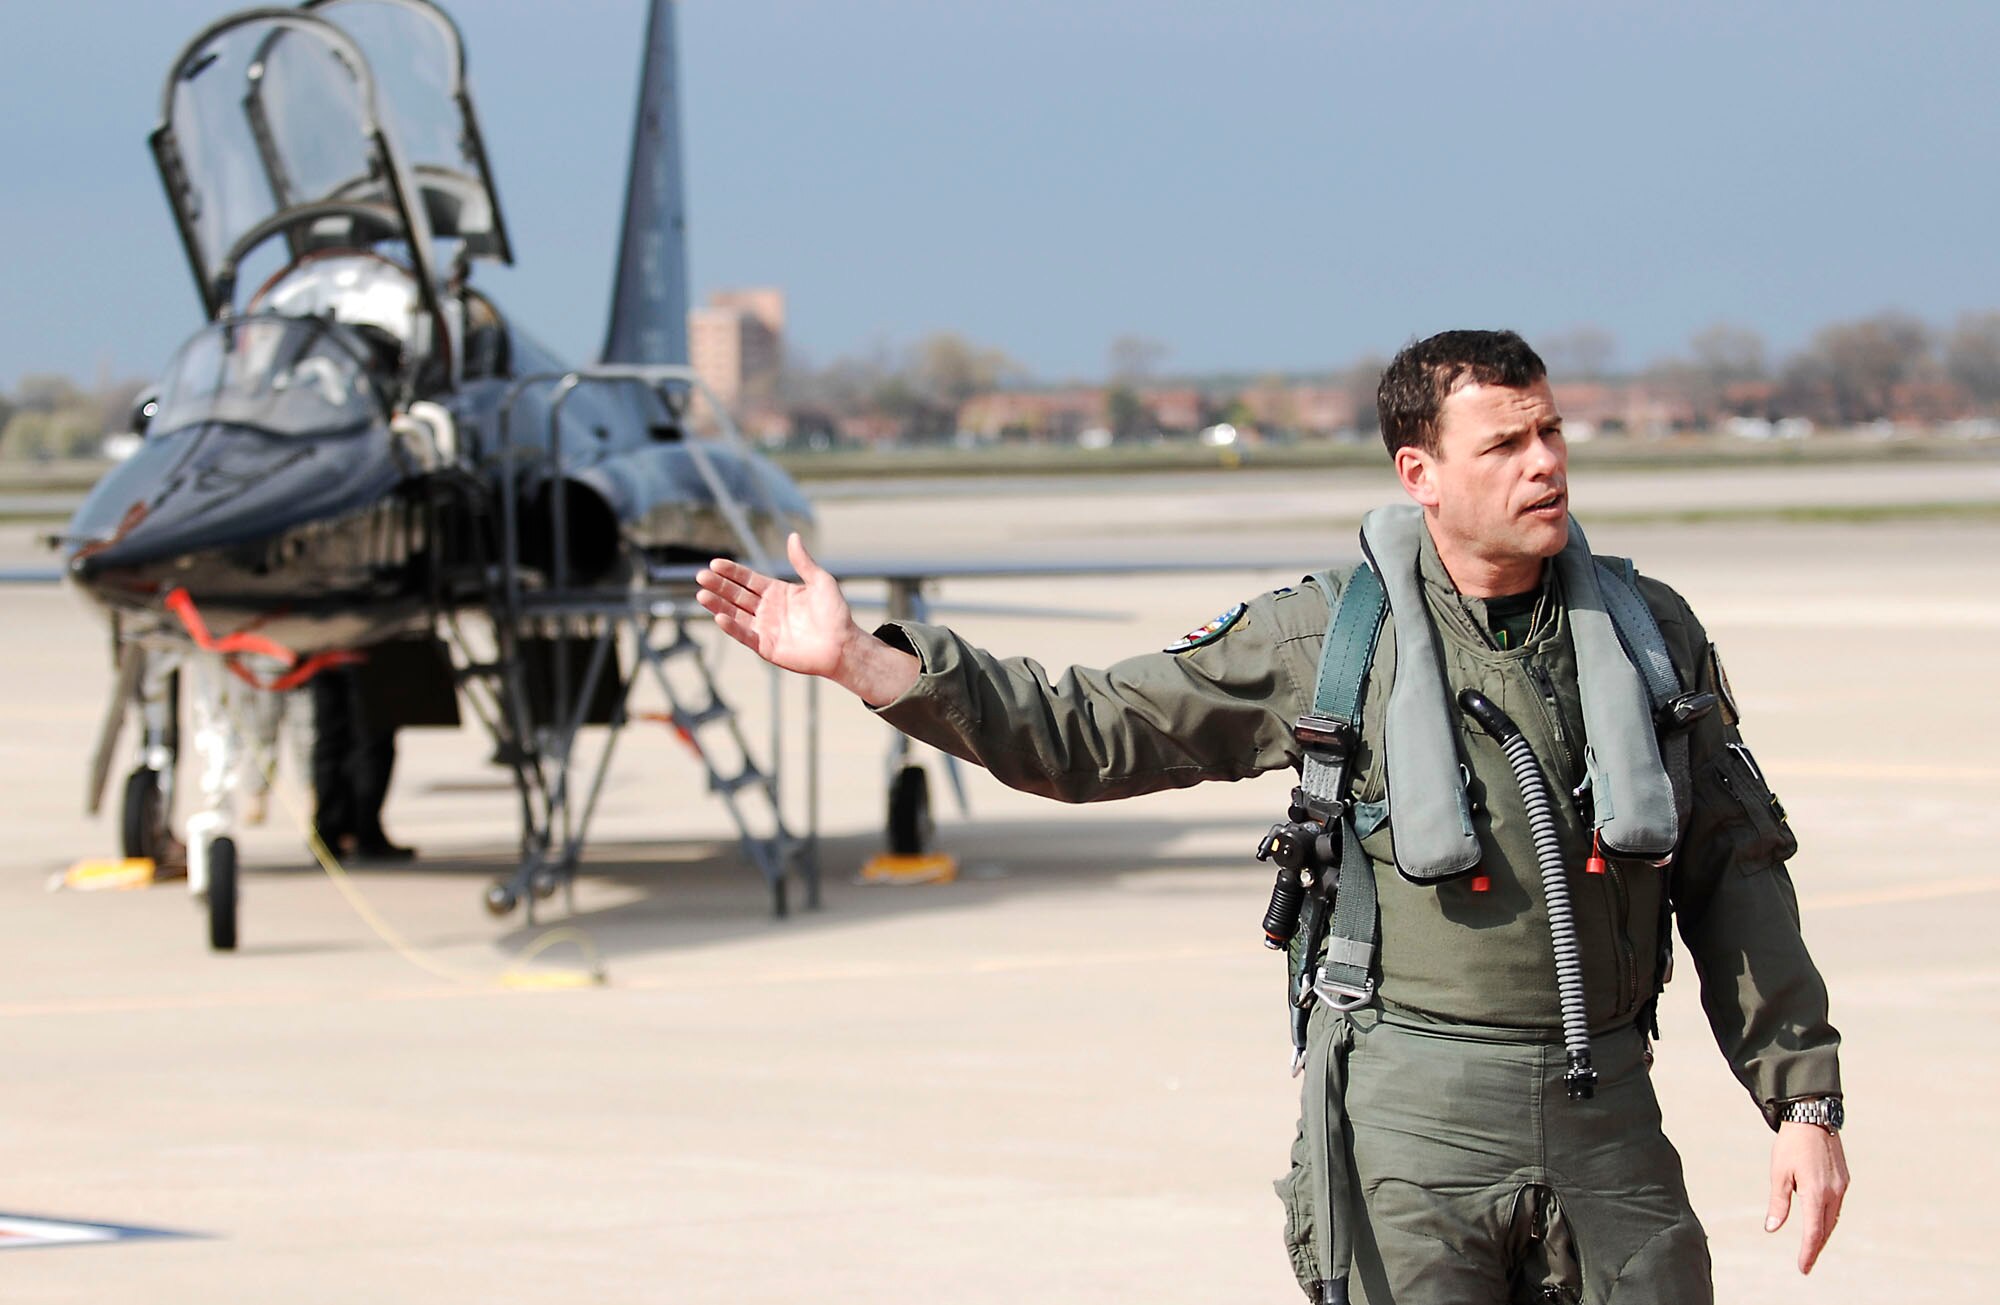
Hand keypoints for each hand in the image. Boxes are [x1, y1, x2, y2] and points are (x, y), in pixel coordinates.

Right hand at [695, 533, 918, 704]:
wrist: (843, 644)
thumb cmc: (835, 613)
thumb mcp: (821, 581)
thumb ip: (803, 561)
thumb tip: (792, 536)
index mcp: (777, 593)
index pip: (748, 580)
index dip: (731, 572)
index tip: (715, 564)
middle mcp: (767, 610)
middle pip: (737, 595)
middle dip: (719, 586)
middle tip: (701, 576)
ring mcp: (765, 629)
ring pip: (736, 614)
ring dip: (718, 605)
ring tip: (701, 594)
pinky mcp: (766, 647)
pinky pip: (745, 635)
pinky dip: (732, 627)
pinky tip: (719, 616)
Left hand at [1765, 1120, 1848, 1273]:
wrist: (1812, 1118)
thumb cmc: (1790, 1145)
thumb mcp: (1778, 1173)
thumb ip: (1778, 1203)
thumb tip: (1772, 1228)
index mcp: (1815, 1193)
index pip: (1814, 1232)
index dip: (1808, 1252)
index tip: (1803, 1268)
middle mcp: (1833, 1192)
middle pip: (1826, 1229)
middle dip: (1816, 1247)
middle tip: (1805, 1262)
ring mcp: (1842, 1186)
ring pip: (1833, 1219)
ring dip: (1823, 1234)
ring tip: (1812, 1246)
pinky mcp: (1844, 1180)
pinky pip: (1837, 1206)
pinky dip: (1828, 1218)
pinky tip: (1821, 1222)